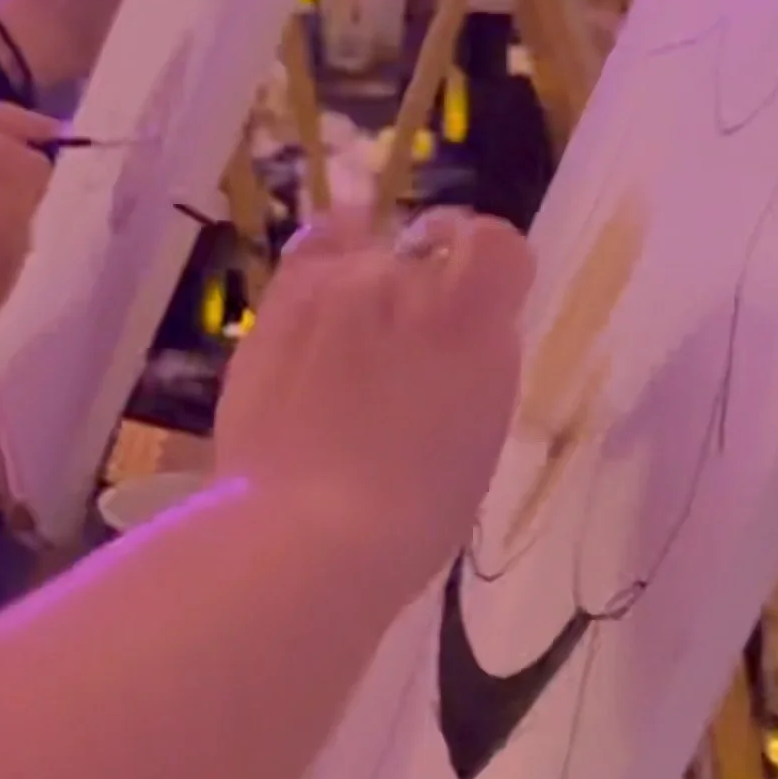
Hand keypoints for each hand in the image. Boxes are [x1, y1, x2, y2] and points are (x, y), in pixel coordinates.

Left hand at [215, 211, 529, 595]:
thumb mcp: (476, 438)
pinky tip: (314, 308)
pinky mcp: (278, 305)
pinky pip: (309, 254)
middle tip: (406, 355)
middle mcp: (406, 283)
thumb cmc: (413, 513)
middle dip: (424, 291)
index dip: (491, 273)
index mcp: (474, 322)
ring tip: (348, 349)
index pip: (499, 246)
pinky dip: (320, 272)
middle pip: (426, 251)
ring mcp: (335, 285)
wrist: (305, 532)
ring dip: (366, 287)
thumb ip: (472, 368)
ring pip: (363, 252)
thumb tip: (452, 341)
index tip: (481, 308)